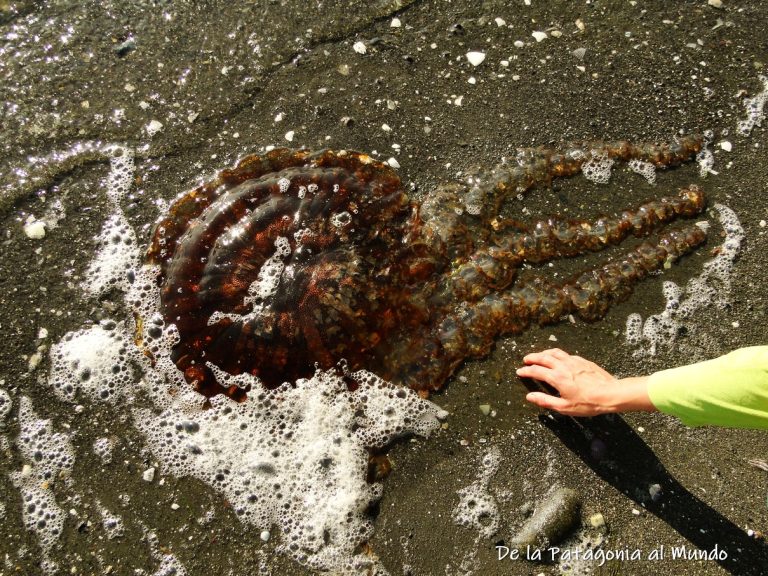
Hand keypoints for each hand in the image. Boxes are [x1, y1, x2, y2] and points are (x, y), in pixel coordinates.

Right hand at [516, 348, 654, 416]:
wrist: (610, 393)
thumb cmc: (588, 403)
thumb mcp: (564, 407)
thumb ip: (545, 400)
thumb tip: (530, 397)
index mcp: (557, 377)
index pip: (536, 371)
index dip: (526, 371)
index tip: (519, 371)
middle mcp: (563, 366)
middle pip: (543, 357)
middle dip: (532, 358)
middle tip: (526, 360)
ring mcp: (573, 361)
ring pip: (555, 352)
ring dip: (544, 353)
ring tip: (540, 356)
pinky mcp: (582, 361)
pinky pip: (566, 354)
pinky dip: (557, 355)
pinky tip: (559, 359)